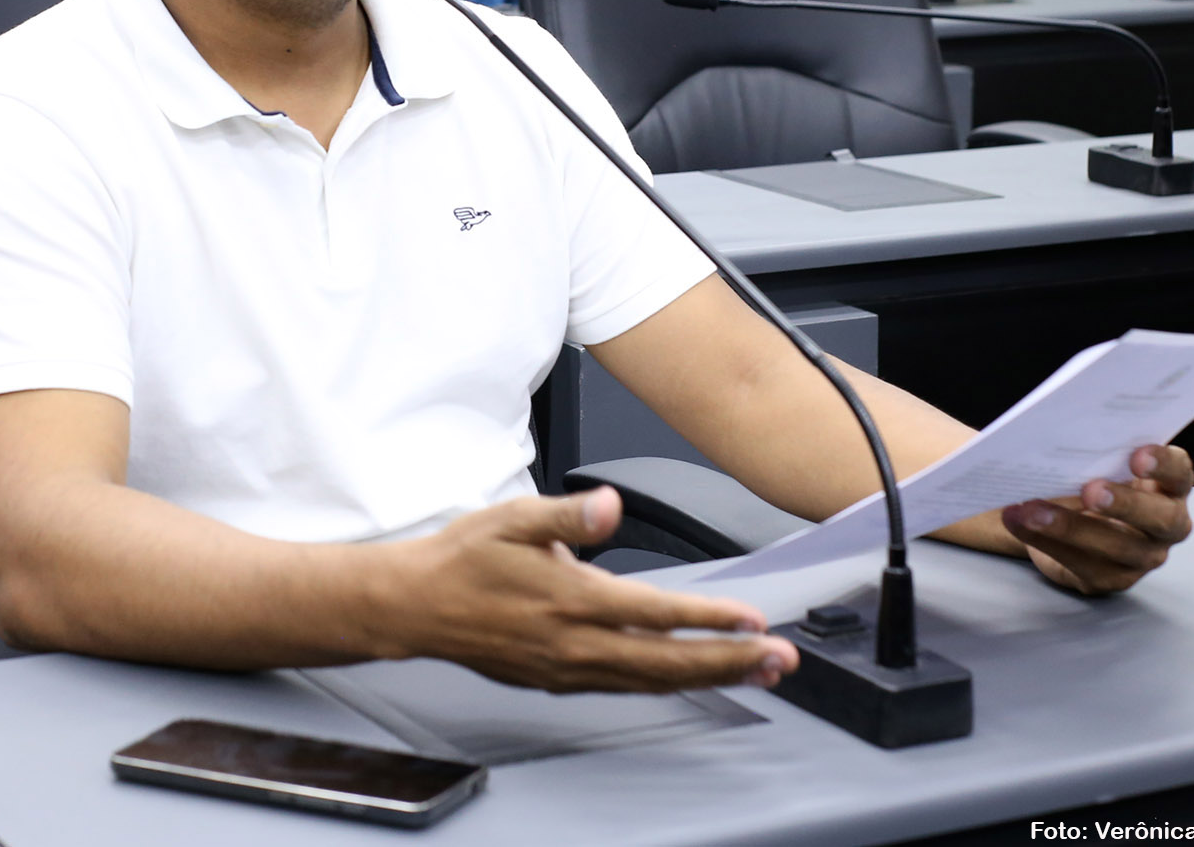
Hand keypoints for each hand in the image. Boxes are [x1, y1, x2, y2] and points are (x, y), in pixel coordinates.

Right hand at [382, 488, 798, 693]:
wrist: (414, 606)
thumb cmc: (463, 559)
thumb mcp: (513, 517)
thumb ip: (567, 513)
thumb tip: (609, 506)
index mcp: (570, 600)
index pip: (656, 615)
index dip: (710, 621)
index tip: (753, 622)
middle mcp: (574, 644)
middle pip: (667, 661)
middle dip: (729, 662)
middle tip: (779, 661)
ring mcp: (566, 669)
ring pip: (650, 681)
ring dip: (706, 677)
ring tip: (752, 671)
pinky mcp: (556, 679)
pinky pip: (623, 688)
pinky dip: (663, 684)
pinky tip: (685, 677)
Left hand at [1002, 445, 1193, 595]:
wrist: (1066, 521)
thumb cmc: (1089, 479)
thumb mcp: (1094, 463)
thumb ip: (1091, 450)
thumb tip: (1051, 431)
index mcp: (1168, 487)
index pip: (1180, 474)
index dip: (1164, 465)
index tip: (1137, 456)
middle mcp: (1166, 524)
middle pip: (1161, 518)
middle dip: (1126, 504)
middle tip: (1090, 490)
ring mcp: (1143, 556)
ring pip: (1117, 548)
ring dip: (1071, 528)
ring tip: (1032, 510)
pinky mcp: (1111, 578)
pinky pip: (1080, 563)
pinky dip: (1043, 540)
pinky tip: (1017, 521)